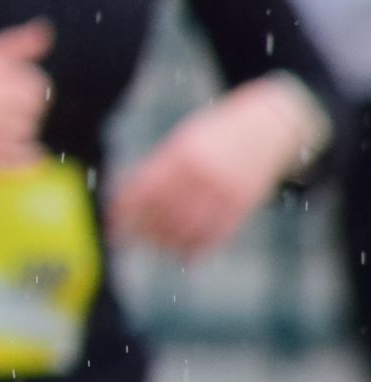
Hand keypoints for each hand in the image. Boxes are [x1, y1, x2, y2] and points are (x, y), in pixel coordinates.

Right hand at [0, 19, 53, 167]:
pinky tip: (20, 149)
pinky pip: (18, 162)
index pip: (36, 86)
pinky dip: (25, 158)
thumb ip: (14, 44)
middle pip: (33, 110)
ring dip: (20, 128)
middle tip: (2, 102)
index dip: (26, 81)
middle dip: (23, 105)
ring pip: (26, 134)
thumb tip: (45, 29)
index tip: (9, 82)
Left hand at [106, 75, 327, 257]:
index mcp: (181, 154)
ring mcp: (225, 190)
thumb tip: (127, 194)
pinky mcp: (244, 203)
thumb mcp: (184, 140)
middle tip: (131, 238)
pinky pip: (218, 233)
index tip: (113, 225)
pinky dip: (199, 249)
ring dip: (168, 243)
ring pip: (190, 228)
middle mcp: (202, 174)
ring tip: (155, 247)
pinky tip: (185, 256)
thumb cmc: (217, 133)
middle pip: (165, 213)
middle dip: (144, 231)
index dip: (125, 211)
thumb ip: (160, 166)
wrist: (269, 126)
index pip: (144, 189)